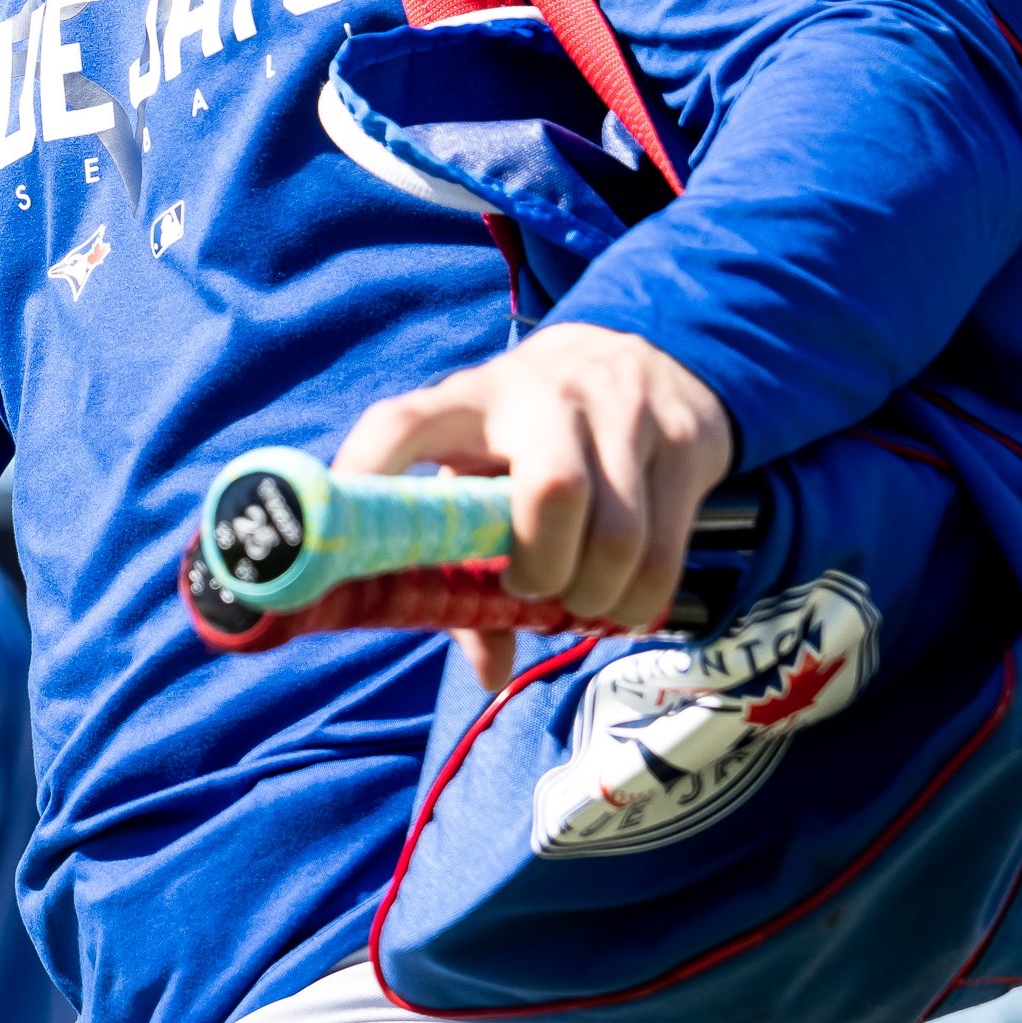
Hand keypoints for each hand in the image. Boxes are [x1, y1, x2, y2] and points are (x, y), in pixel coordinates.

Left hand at [336, 320, 731, 691]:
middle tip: (532, 587)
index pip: (403, 426)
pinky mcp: (685, 439)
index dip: (367, 478)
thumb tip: (491, 673)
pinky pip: (666, 550)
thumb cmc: (538, 434)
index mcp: (468, 400)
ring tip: (582, 599)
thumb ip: (473, 568)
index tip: (336, 543)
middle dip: (541, 570)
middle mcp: (541, 396)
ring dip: (595, 597)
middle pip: (550, 494)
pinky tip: (625, 598)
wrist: (649, 349)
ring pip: (617, 533)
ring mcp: (621, 411)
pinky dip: (641, 600)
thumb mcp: (492, 473)